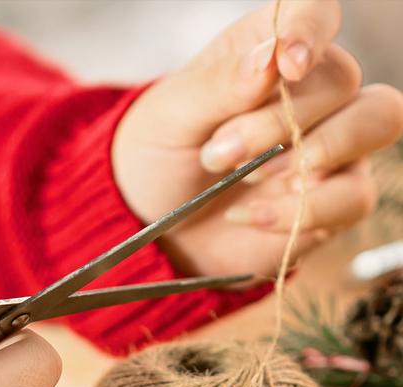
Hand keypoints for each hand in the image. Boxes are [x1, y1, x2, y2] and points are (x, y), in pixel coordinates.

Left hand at [112, 0, 402, 277]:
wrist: (153, 223)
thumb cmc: (160, 157)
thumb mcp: (170, 117)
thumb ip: (218, 85)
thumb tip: (270, 58)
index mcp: (269, 51)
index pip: (315, 14)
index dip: (311, 32)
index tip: (288, 65)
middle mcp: (312, 92)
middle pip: (342, 80)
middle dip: (281, 121)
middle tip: (221, 154)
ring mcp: (331, 144)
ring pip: (377, 122)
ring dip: (316, 153)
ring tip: (249, 179)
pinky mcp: (332, 199)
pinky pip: (354, 196)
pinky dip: (304, 211)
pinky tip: (251, 216)